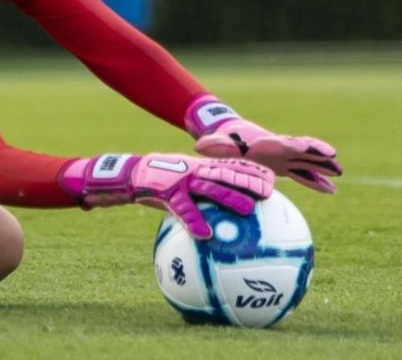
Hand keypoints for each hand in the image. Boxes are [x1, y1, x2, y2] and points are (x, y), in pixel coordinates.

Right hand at [59, 153, 273, 239]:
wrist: (127, 175)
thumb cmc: (156, 185)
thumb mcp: (180, 187)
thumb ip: (198, 199)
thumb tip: (214, 223)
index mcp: (199, 168)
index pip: (230, 166)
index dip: (252, 171)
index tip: (274, 180)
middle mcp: (194, 170)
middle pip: (226, 174)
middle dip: (250, 181)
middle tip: (271, 193)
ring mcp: (180, 179)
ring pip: (209, 187)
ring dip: (230, 197)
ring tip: (249, 211)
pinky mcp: (165, 190)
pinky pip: (182, 208)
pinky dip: (194, 220)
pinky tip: (204, 235)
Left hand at [193, 118, 340, 192]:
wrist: (231, 136)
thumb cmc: (226, 140)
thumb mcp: (218, 143)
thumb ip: (213, 146)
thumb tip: (198, 147)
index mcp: (268, 143)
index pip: (286, 143)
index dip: (298, 144)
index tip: (310, 147)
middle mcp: (281, 149)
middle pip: (304, 150)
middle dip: (318, 153)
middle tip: (334, 159)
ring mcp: (285, 157)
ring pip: (308, 162)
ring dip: (323, 167)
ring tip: (339, 173)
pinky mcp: (285, 166)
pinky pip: (304, 175)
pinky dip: (316, 182)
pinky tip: (331, 191)